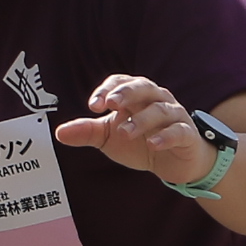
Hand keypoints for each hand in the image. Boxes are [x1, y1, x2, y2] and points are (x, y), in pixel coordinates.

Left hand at [54, 73, 209, 181]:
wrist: (173, 163)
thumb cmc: (140, 143)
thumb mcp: (110, 138)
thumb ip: (87, 132)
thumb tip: (59, 133)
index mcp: (136, 95)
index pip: (120, 82)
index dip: (107, 90)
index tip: (93, 106)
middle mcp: (156, 99)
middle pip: (143, 87)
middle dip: (126, 93)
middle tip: (111, 104)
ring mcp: (174, 115)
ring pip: (160, 110)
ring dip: (142, 119)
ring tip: (125, 132)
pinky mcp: (186, 134)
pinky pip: (179, 131)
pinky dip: (166, 136)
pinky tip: (153, 144)